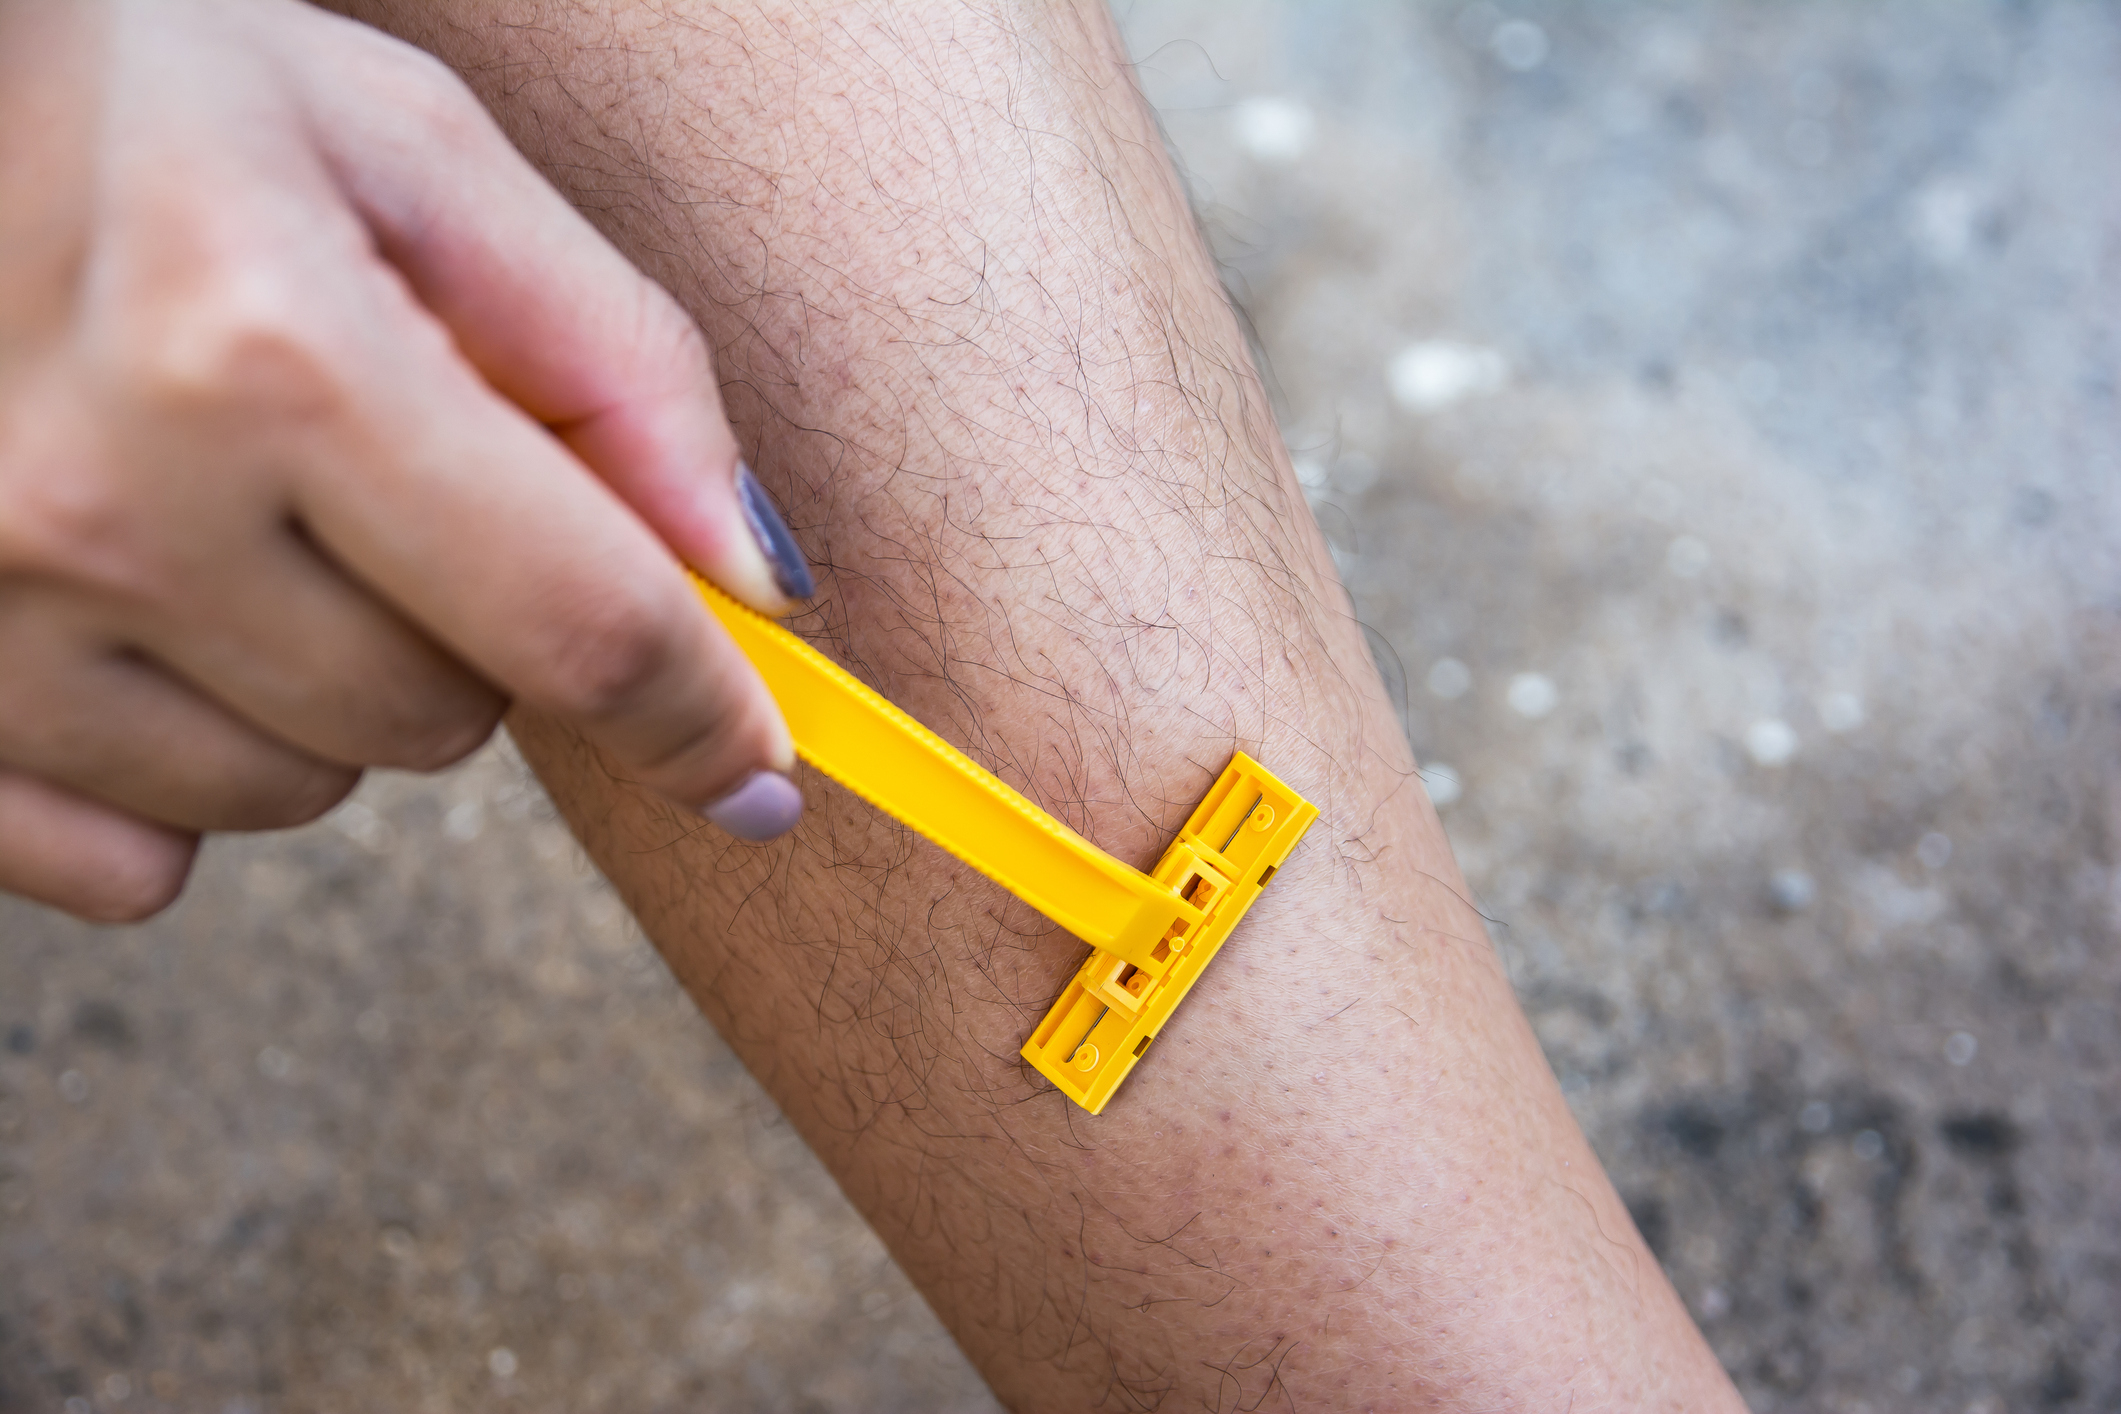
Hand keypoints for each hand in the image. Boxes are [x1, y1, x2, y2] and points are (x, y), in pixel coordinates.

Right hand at [0, 0, 813, 921]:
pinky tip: (145, 624)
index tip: (755, 768)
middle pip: (442, 719)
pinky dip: (181, 769)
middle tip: (381, 480)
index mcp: (265, 352)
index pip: (575, 621)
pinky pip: (135, 861)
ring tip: (238, 517)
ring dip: (327, 688)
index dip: (701, 713)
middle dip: (472, 623)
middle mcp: (111, 508)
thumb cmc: (150, 97)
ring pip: (297, 791)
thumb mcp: (413, 158)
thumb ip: (614, 363)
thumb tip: (752, 575)